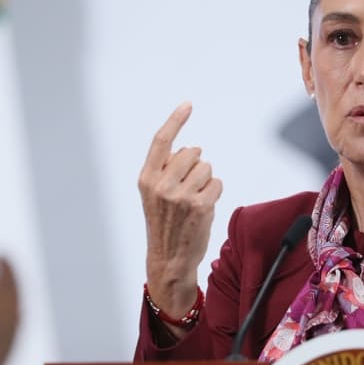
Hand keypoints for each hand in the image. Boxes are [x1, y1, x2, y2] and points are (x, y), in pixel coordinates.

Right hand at [138, 102, 221, 329]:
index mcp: (146, 178)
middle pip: (192, 152)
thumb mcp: (153, 195)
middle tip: (186, 190)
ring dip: (205, 181)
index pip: (161, 141)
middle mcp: (161, 184)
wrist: (168, 259)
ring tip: (193, 202)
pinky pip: (217, 183)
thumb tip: (188, 150)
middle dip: (195, 166)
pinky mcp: (200, 205)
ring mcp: (181, 195)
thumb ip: (164, 170)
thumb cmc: (164, 224)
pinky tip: (203, 209)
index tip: (188, 105)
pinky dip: (214, 193)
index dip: (175, 120)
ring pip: (206, 167)